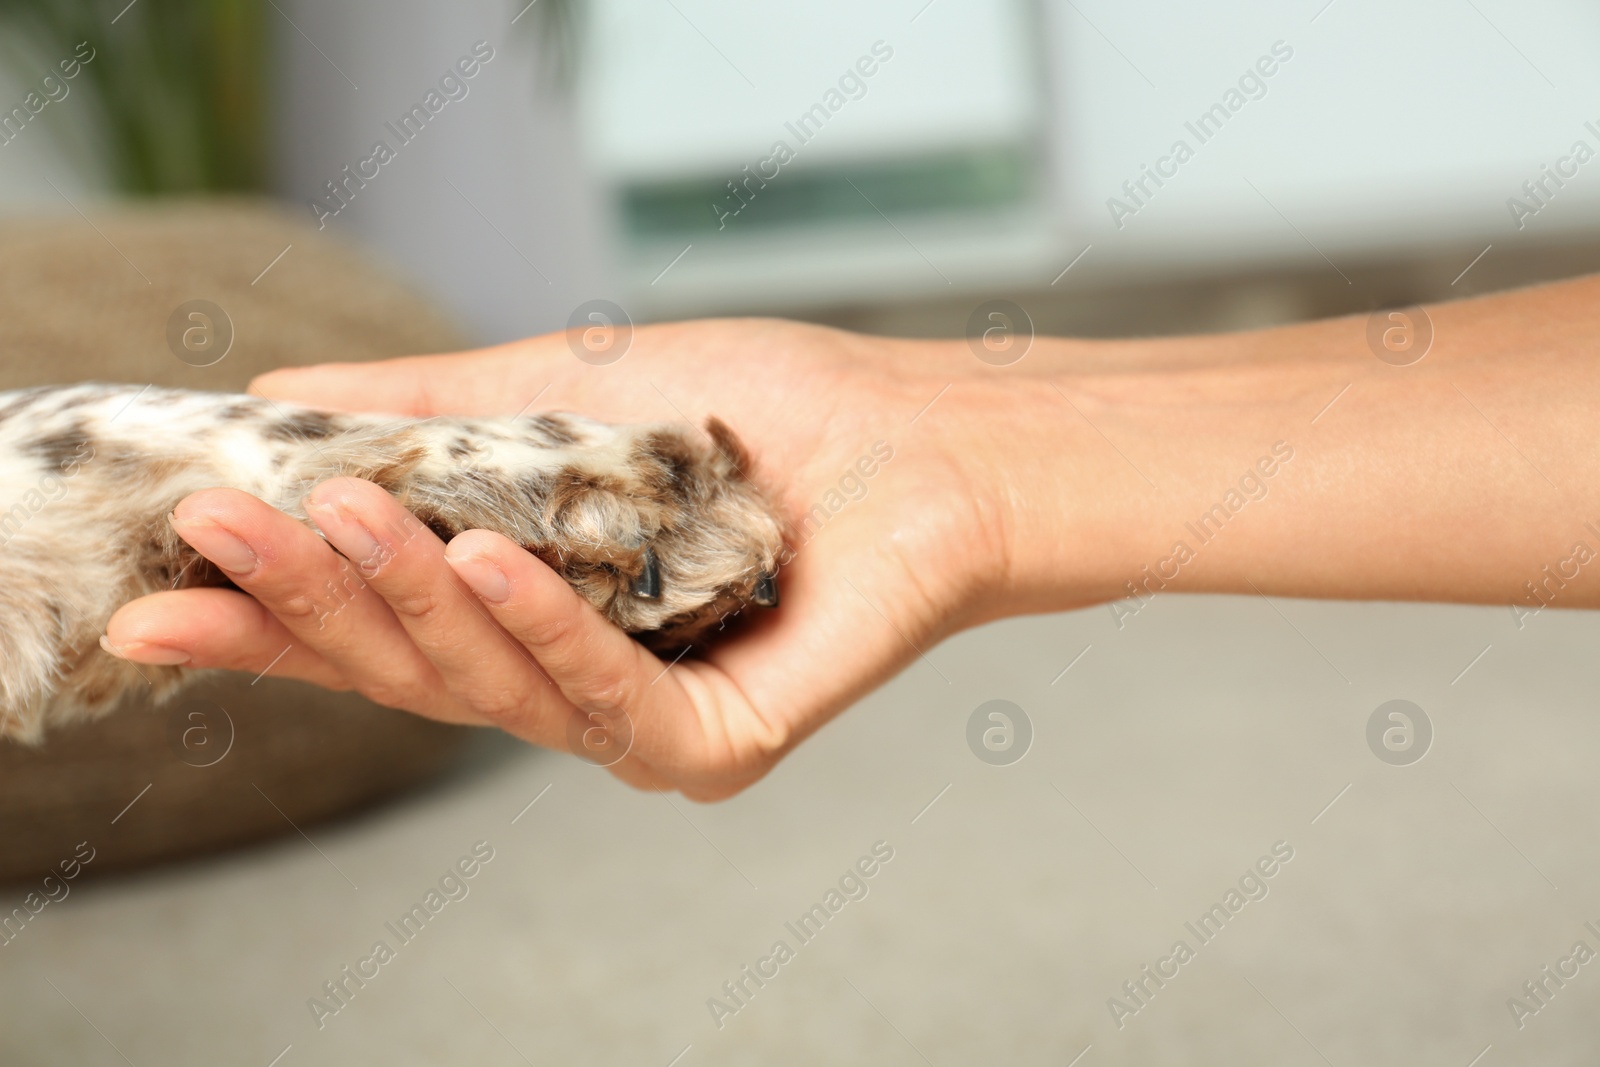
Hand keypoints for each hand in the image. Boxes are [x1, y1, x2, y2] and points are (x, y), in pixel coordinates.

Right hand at [104, 319, 1028, 798]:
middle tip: (212, 525)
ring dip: (404, 599)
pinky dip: (544, 630)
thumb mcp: (560, 393)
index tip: (157, 590)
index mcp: (530, 620)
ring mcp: (642, 727)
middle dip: (304, 602)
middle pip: (414, 669)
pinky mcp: (718, 745)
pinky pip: (609, 703)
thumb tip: (269, 399)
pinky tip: (486, 557)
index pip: (380, 634)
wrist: (923, 439)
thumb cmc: (760, 416)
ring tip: (337, 511)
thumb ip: (425, 413)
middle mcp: (574, 689)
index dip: (268, 618)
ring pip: (492, 689)